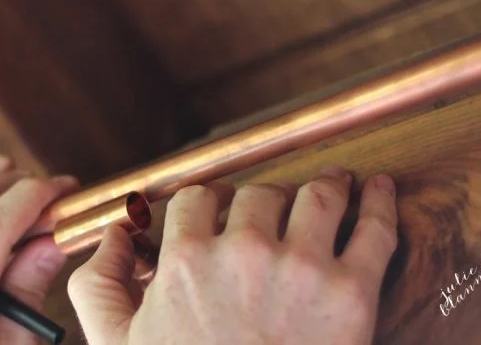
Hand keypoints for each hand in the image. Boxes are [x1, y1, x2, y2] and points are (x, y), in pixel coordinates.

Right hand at [69, 167, 397, 344]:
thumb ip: (98, 283)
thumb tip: (113, 232)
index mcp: (187, 260)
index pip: (198, 198)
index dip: (209, 203)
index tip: (222, 212)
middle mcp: (244, 252)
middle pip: (259, 193)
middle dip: (263, 203)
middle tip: (276, 215)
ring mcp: (302, 269)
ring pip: (317, 195)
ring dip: (323, 188)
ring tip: (332, 187)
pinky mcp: (352, 294)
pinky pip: (376, 228)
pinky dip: (382, 202)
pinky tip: (382, 188)